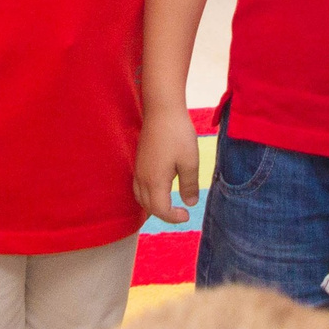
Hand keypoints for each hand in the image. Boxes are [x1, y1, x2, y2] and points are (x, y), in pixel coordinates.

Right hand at [133, 105, 199, 224]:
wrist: (162, 109)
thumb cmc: (177, 134)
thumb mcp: (190, 162)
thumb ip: (189, 185)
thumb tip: (190, 203)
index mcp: (155, 181)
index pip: (160, 210)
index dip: (173, 218)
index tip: (187, 215)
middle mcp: (142, 178)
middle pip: (148, 207)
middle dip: (164, 214)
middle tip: (181, 212)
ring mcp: (138, 169)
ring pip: (140, 197)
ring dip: (153, 206)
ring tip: (170, 204)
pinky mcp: (139, 161)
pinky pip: (138, 187)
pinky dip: (148, 195)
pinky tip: (160, 188)